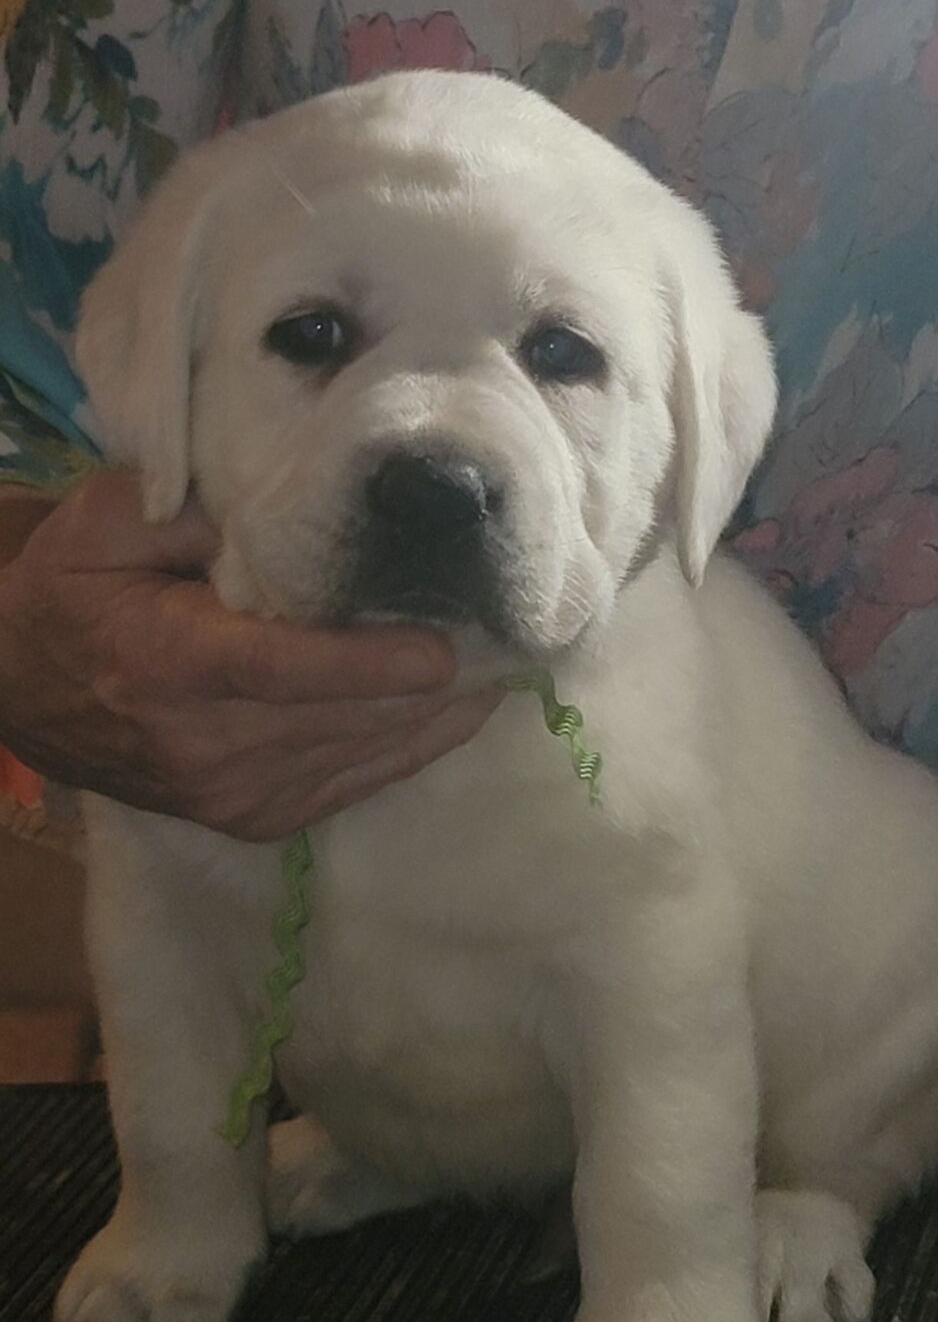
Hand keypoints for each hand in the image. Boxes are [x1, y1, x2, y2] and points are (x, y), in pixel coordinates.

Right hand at [0, 469, 500, 838]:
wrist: (22, 694)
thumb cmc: (74, 595)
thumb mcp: (107, 526)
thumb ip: (196, 508)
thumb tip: (294, 503)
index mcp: (171, 666)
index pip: (282, 670)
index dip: (368, 667)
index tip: (443, 654)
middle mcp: (208, 746)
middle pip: (343, 717)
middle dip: (431, 680)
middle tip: (506, 628)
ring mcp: (236, 795)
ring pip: (363, 752)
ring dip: (435, 712)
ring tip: (499, 658)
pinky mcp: (258, 818)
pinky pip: (357, 783)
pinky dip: (412, 744)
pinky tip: (457, 706)